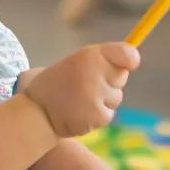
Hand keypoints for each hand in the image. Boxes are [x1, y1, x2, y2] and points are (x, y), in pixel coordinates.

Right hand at [22, 42, 138, 138]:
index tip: (130, 63)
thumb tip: (133, 61)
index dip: (130, 59)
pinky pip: (109, 114)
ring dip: (103, 100)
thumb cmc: (56, 84)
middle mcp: (96, 72)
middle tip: (85, 85)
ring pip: (116, 97)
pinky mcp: (98, 115)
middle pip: (122, 76)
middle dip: (110, 81)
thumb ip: (102, 60)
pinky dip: (97, 116)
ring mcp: (97, 95)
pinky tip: (79, 112)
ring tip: (79, 100)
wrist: (35, 111)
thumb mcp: (75, 62)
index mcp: (89, 55)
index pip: (127, 54)